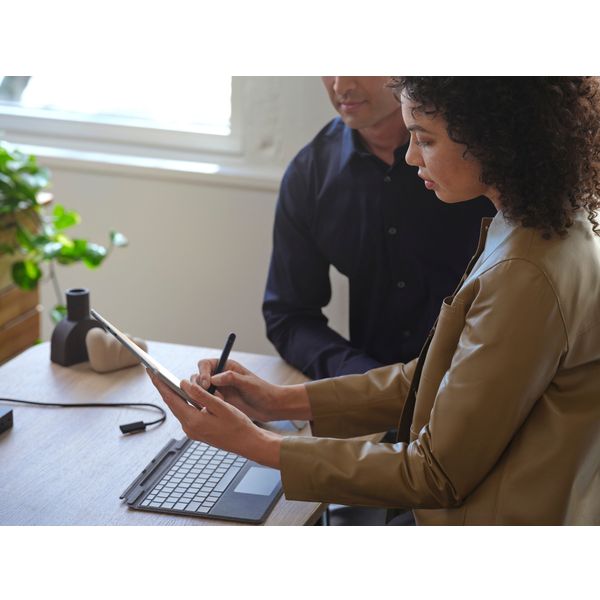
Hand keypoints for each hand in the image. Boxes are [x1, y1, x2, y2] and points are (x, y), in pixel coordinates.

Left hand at [147, 370, 280, 467]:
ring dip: (175, 394)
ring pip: (179, 408)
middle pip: (172, 403)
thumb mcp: (221, 406)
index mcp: (193, 421)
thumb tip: (184, 384)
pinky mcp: (198, 431)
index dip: (160, 383)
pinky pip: (187, 413)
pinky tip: (186, 394)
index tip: (152, 372)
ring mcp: (193, 431)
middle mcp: (189, 428)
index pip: (171, 398)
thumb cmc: (238, 425)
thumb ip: (201, 395)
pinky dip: (184, 402)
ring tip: (167, 380)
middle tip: (155, 373)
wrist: (248, 443)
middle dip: (163, 387)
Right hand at [195, 358, 284, 421]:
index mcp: (226, 366)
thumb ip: (232, 378)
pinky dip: (204, 405)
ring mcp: (218, 389)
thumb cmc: (262, 391)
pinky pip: (204, 401)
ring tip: (216, 404)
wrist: (270, 407)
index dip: (202, 373)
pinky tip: (211, 411)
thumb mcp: (248, 383)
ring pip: (198, 390)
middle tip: (210, 396)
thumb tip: (214, 378)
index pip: (205, 364)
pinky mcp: (218, 401)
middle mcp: (219, 376)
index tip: (207, 384)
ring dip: (201, 397)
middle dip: (199, 387)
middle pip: (198, 377)